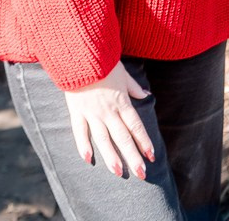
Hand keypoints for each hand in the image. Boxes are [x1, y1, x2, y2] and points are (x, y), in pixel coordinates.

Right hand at [64, 60, 154, 178]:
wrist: (82, 54)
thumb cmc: (104, 62)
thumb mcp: (123, 72)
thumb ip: (134, 87)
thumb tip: (146, 95)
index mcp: (121, 102)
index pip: (135, 126)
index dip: (144, 142)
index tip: (152, 156)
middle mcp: (108, 110)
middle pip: (123, 137)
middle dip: (133, 156)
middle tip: (141, 174)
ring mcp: (92, 112)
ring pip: (103, 139)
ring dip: (111, 156)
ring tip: (119, 172)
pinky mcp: (77, 111)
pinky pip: (80, 131)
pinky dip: (83, 145)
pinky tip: (88, 159)